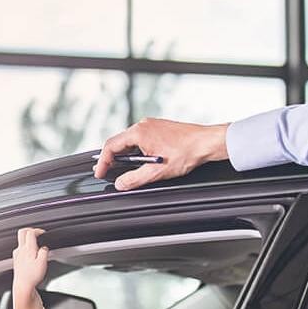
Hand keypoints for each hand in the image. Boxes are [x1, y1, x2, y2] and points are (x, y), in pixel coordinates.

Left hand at [11, 227, 47, 297]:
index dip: (37, 230)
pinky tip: (31, 253)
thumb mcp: (43, 262)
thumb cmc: (32, 276)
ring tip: (36, 243)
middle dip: (30, 230)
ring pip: (21, 240)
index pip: (30, 232)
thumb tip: (44, 247)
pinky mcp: (16, 260)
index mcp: (28, 249)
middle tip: (37, 233)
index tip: (43, 233)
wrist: (23, 286)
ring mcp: (17, 254)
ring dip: (28, 239)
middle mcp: (20, 250)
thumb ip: (44, 252)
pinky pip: (20, 249)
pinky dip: (25, 247)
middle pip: (22, 232)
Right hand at [94, 119, 229, 190]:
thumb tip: (120, 184)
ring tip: (123, 169)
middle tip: (107, 172)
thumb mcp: (157, 171)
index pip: (111, 146)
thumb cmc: (187, 152)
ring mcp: (152, 125)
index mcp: (139, 132)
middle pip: (119, 142)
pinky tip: (141, 161)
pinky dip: (135, 151)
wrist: (207, 142)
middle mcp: (143, 125)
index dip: (103, 162)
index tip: (100, 173)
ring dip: (125, 155)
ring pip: (130, 141)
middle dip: (112, 158)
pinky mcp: (160, 128)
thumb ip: (135, 179)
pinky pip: (140, 139)